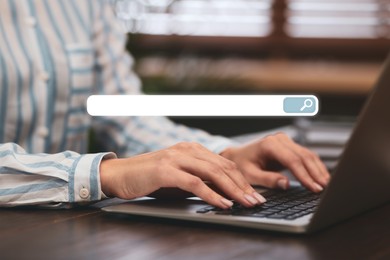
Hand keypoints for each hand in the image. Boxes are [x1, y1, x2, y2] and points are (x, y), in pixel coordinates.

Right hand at [100, 142, 265, 208]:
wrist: (120, 174)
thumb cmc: (150, 178)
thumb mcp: (179, 178)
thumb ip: (199, 180)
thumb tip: (223, 193)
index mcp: (193, 149)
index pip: (224, 164)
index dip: (243, 180)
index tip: (255, 194)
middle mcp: (187, 149)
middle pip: (223, 167)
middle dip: (243, 186)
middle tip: (257, 201)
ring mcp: (176, 158)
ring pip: (212, 173)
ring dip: (232, 190)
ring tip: (246, 203)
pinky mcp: (166, 170)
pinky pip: (194, 183)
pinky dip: (211, 194)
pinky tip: (223, 204)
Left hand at [220, 133, 329, 191]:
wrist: (237, 156)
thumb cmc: (241, 165)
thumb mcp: (250, 175)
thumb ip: (267, 179)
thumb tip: (285, 184)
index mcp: (269, 144)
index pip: (292, 160)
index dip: (305, 175)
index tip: (314, 187)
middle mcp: (279, 139)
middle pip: (303, 156)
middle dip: (315, 173)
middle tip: (324, 189)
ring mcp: (286, 141)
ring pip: (307, 155)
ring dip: (318, 170)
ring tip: (326, 185)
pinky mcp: (290, 146)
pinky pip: (305, 156)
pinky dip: (314, 167)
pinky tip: (321, 177)